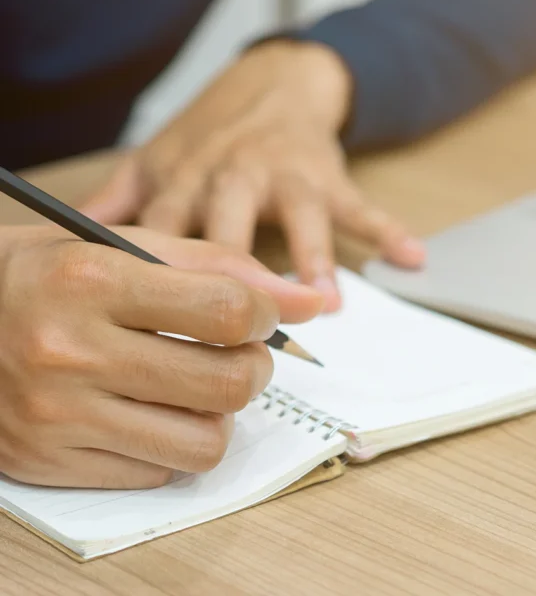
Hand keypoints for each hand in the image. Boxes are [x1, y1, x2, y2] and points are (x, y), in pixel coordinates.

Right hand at [0, 225, 321, 488]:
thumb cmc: (50, 272)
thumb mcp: (126, 244)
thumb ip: (220, 266)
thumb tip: (307, 301)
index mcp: (93, 282)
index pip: (226, 310)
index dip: (266, 313)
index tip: (262, 313)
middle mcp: (71, 353)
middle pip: (226, 383)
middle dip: (255, 367)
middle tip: (239, 352)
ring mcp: (58, 416)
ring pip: (203, 442)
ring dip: (222, 413)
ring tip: (202, 385)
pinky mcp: (50, 462)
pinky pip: (159, 470)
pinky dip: (175, 441)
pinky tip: (154, 409)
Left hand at [81, 41, 424, 310]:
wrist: (273, 81)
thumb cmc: (212, 132)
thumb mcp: (155, 159)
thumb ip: (116, 201)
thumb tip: (64, 244)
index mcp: (186, 178)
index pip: (167, 233)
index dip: (157, 279)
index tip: (150, 330)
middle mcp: (234, 175)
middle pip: (231, 227)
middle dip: (235, 275)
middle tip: (239, 330)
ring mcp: (287, 175)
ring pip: (300, 217)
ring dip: (314, 258)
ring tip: (327, 303)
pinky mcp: (329, 176)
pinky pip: (362, 205)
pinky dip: (389, 230)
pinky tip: (413, 257)